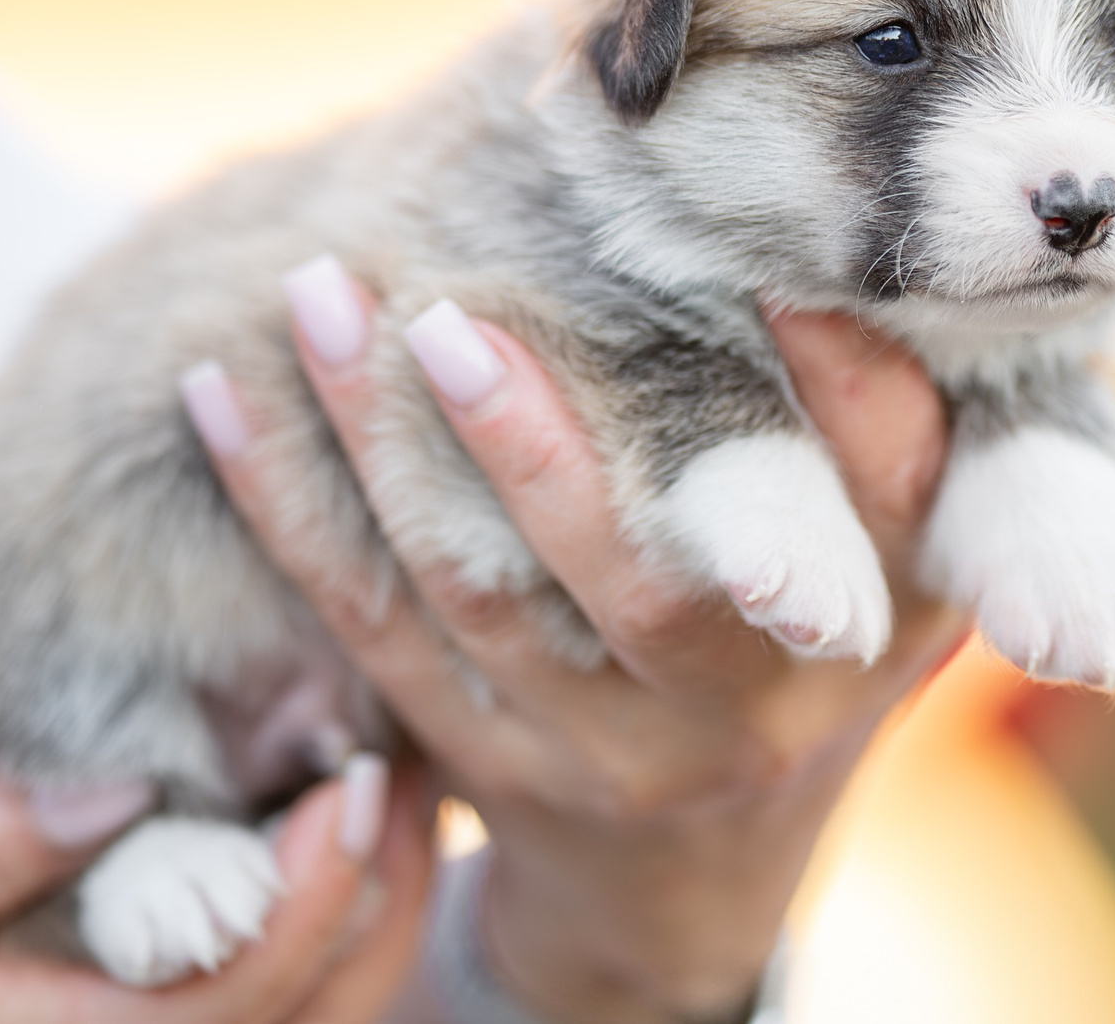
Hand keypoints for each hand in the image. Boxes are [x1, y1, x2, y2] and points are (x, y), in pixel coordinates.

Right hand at [0, 760, 435, 1023]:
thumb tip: (107, 789)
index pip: (233, 1003)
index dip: (316, 897)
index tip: (361, 776)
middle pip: (303, 1016)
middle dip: (376, 889)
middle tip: (412, 749)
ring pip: (301, 1011)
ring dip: (363, 896)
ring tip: (393, 760)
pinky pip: (252, 991)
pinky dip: (315, 908)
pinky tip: (328, 802)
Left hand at [192, 258, 965, 1023]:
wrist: (693, 874)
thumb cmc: (802, 644)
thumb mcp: (892, 557)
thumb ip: (886, 426)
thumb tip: (838, 239)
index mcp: (880, 617)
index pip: (879, 482)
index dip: (834, 370)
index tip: (752, 254)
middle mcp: (749, 703)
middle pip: (643, 584)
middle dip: (535, 446)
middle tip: (450, 315)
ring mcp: (604, 752)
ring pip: (475, 593)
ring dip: (380, 439)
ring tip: (319, 296)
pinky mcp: (478, 759)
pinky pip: (367, 625)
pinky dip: (288, 505)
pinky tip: (221, 390)